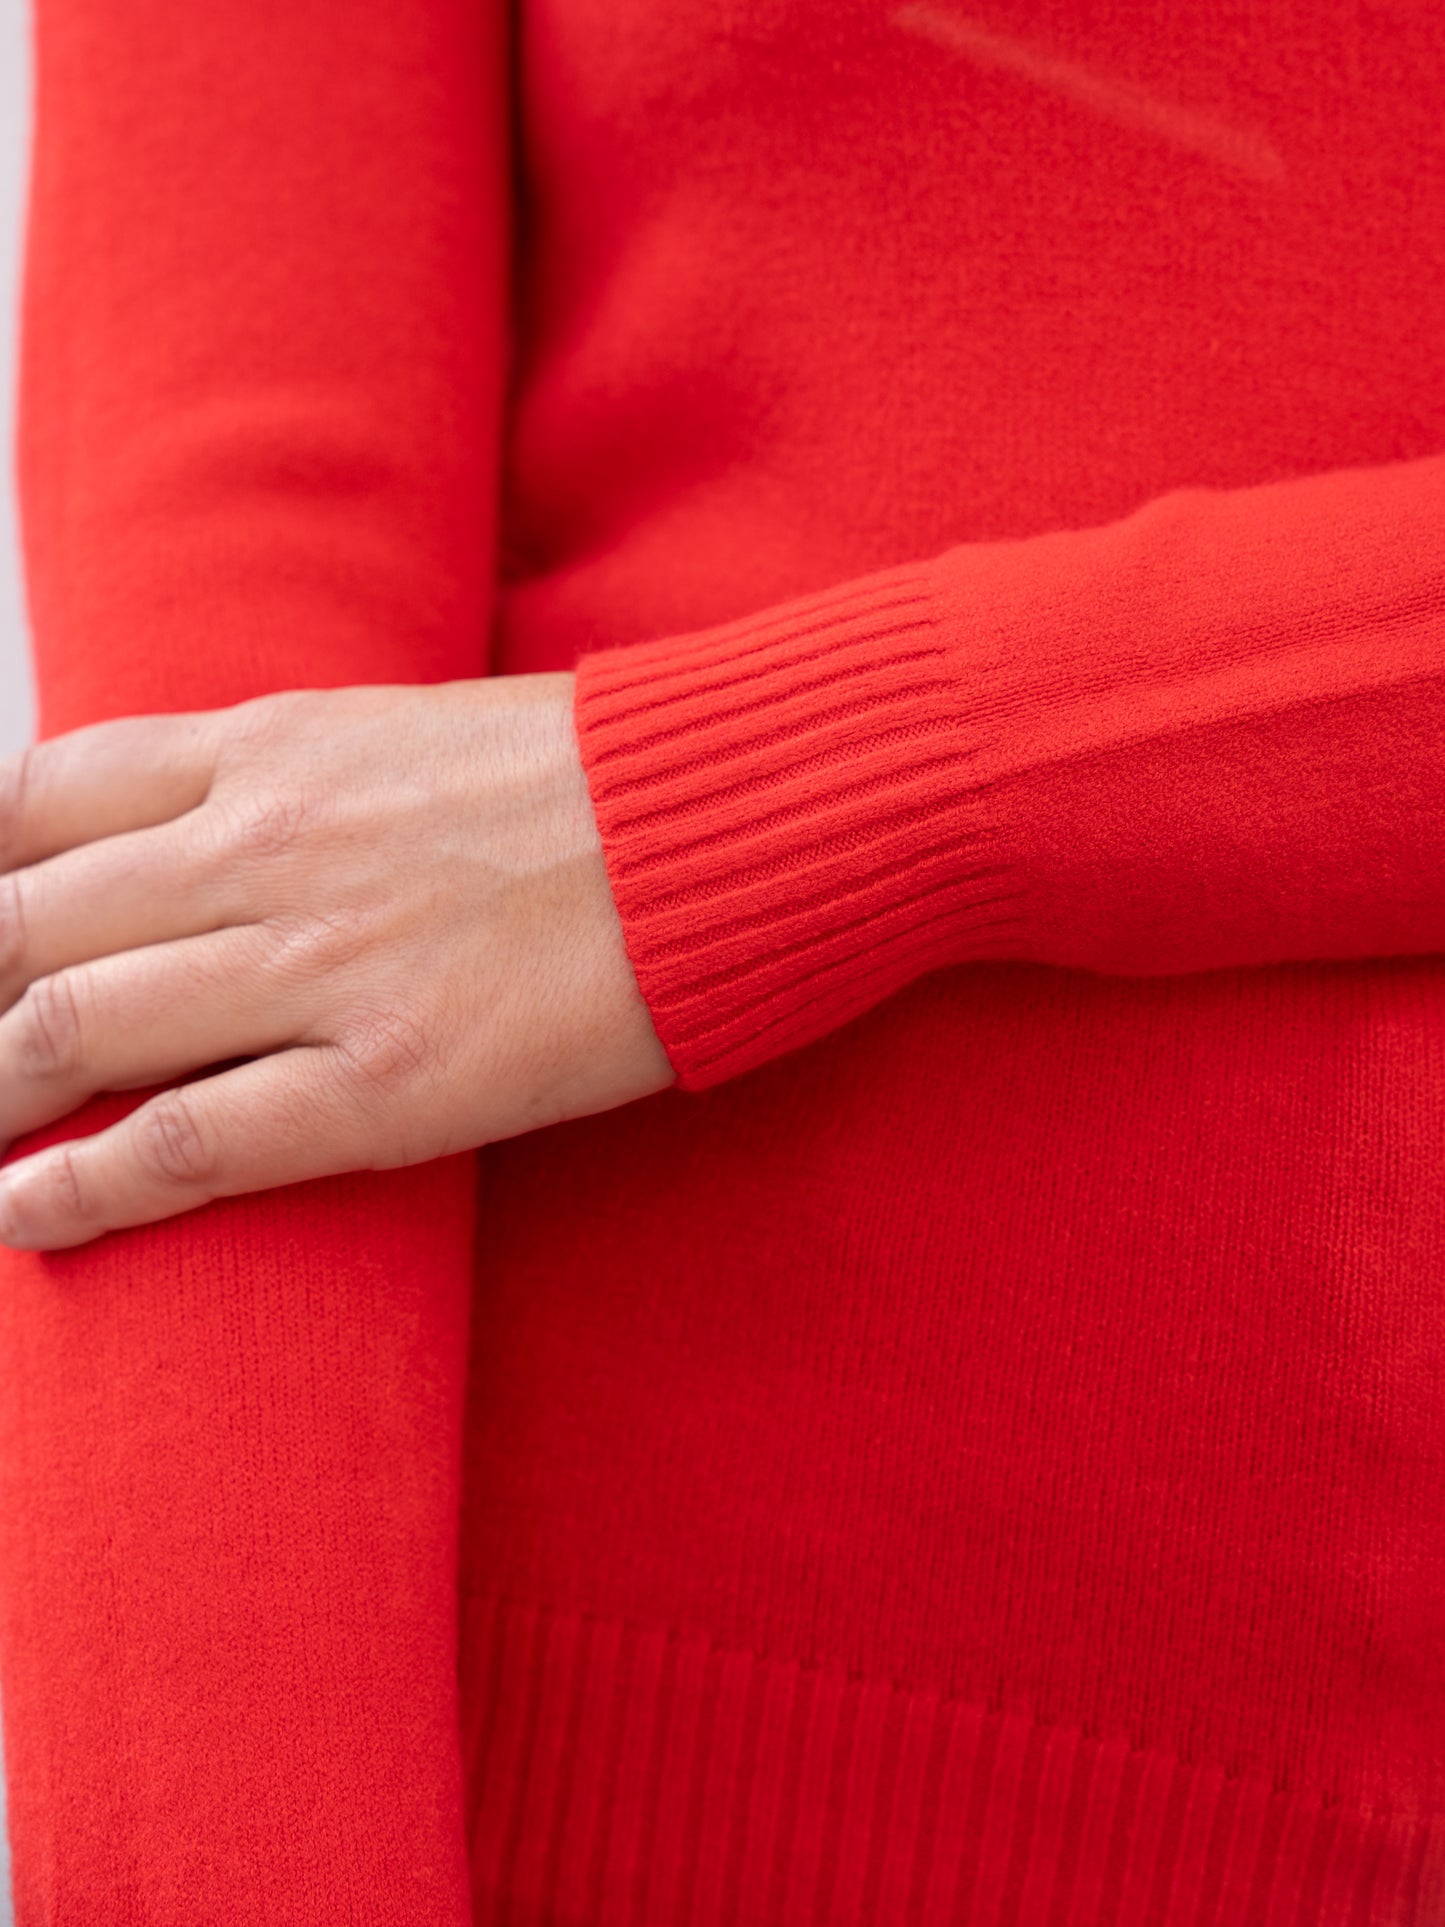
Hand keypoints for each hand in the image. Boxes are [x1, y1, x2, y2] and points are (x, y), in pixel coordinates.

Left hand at [0, 673, 674, 1250]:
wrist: (730, 823)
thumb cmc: (589, 779)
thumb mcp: (403, 730)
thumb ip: (284, 776)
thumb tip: (200, 828)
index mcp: (267, 751)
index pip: (36, 802)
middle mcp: (260, 848)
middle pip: (23, 925)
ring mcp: (316, 965)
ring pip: (70, 1029)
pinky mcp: (387, 1080)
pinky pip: (186, 1142)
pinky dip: (80, 1188)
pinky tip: (22, 1218)